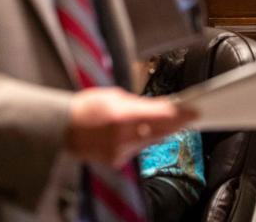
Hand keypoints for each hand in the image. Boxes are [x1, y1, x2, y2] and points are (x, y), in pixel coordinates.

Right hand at [66, 87, 194, 166]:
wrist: (62, 129)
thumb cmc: (84, 108)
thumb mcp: (110, 95)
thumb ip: (135, 102)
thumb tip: (155, 106)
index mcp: (121, 115)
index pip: (160, 115)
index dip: (180, 114)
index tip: (194, 111)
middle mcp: (123, 135)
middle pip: (160, 130)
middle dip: (176, 123)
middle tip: (190, 117)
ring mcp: (120, 150)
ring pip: (151, 141)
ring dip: (161, 131)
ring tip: (172, 122)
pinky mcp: (117, 160)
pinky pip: (138, 149)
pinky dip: (142, 140)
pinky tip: (144, 132)